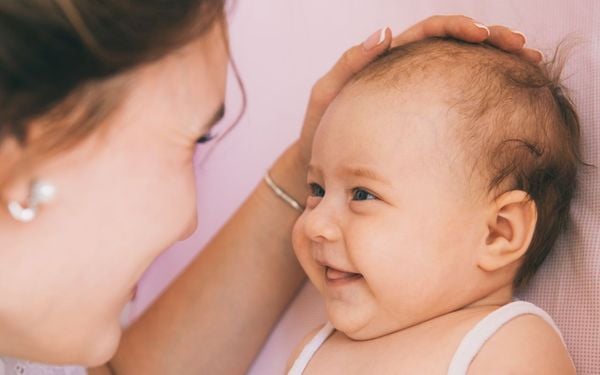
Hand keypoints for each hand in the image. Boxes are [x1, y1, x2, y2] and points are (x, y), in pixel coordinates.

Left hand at [295, 15, 540, 166]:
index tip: (485, 34)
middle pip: (456, 46)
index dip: (459, 28)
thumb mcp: (327, 95)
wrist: (319, 168)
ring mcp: (417, 98)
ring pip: (462, 70)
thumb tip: (385, 32)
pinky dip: (483, 93)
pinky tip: (507, 99)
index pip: (429, 33)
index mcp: (387, 62)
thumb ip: (349, 64)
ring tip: (528, 62)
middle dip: (491, 39)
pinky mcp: (422, 122)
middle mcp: (406, 74)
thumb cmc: (320, 132)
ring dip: (495, 62)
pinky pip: (456, 101)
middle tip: (522, 46)